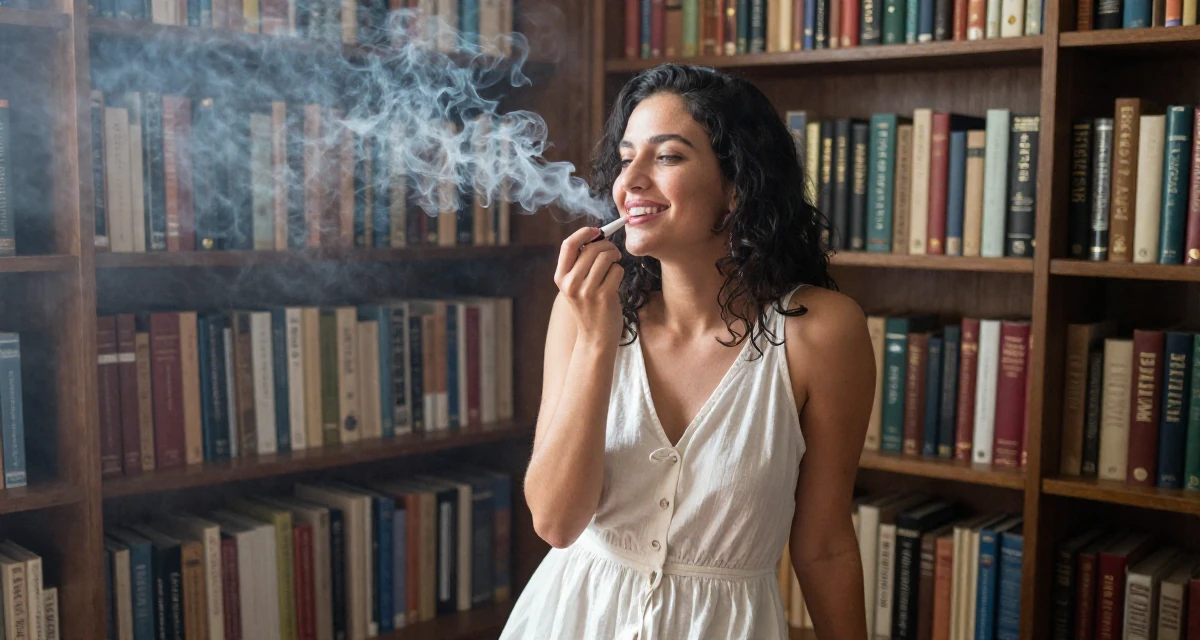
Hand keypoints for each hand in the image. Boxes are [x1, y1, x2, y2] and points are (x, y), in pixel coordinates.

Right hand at [554, 226, 624, 346]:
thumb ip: (580, 264)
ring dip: (615, 257)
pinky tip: (616, 282)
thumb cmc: (589, 307)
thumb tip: (596, 236)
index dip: (584, 233)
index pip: (568, 245)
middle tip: (613, 252)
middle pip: (591, 248)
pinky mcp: (604, 296)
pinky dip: (620, 272)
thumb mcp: (576, 286)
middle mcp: (570, 284)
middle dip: (607, 245)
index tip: (596, 231)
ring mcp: (587, 291)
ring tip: (615, 265)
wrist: (596, 338)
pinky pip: (617, 270)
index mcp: (560, 278)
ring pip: (606, 257)